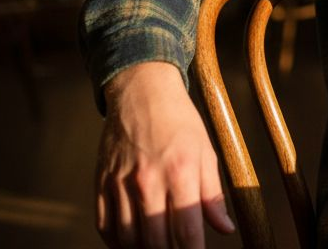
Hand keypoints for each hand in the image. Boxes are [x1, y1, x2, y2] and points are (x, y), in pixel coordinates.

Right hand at [95, 61, 235, 246]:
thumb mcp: (206, 154)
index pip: (187, 231)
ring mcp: (120, 184)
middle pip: (155, 241)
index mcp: (180, 172)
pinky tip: (133, 243)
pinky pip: (105, 227)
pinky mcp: (101, 184)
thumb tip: (226, 229)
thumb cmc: (181, 124)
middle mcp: (148, 181)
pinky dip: (118, 243)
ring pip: (128, 239)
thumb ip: (213, 195)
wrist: (142, 94)